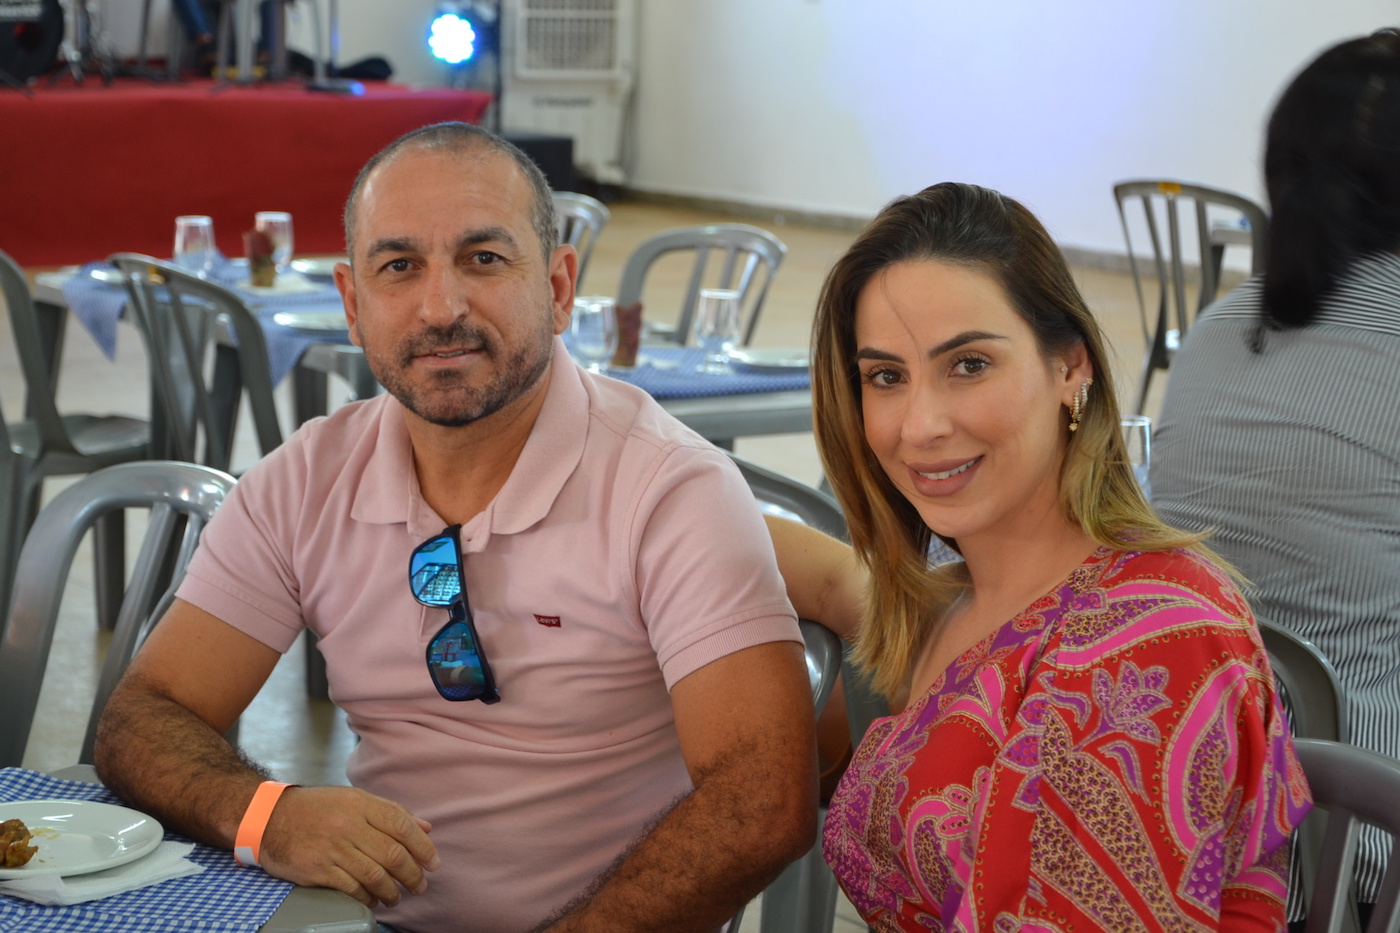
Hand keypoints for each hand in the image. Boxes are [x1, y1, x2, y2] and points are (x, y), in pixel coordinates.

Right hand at [257, 785, 440, 907]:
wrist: (270, 817)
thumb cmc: (317, 808)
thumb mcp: (354, 800)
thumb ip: (391, 813)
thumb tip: (425, 828)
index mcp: (361, 804)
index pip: (402, 825)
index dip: (423, 847)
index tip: (433, 863)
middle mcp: (349, 824)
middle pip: (392, 854)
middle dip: (412, 874)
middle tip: (420, 885)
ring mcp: (333, 848)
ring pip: (375, 875)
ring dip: (392, 891)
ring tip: (398, 897)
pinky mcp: (318, 869)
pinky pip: (352, 888)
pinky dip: (367, 897)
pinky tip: (373, 899)